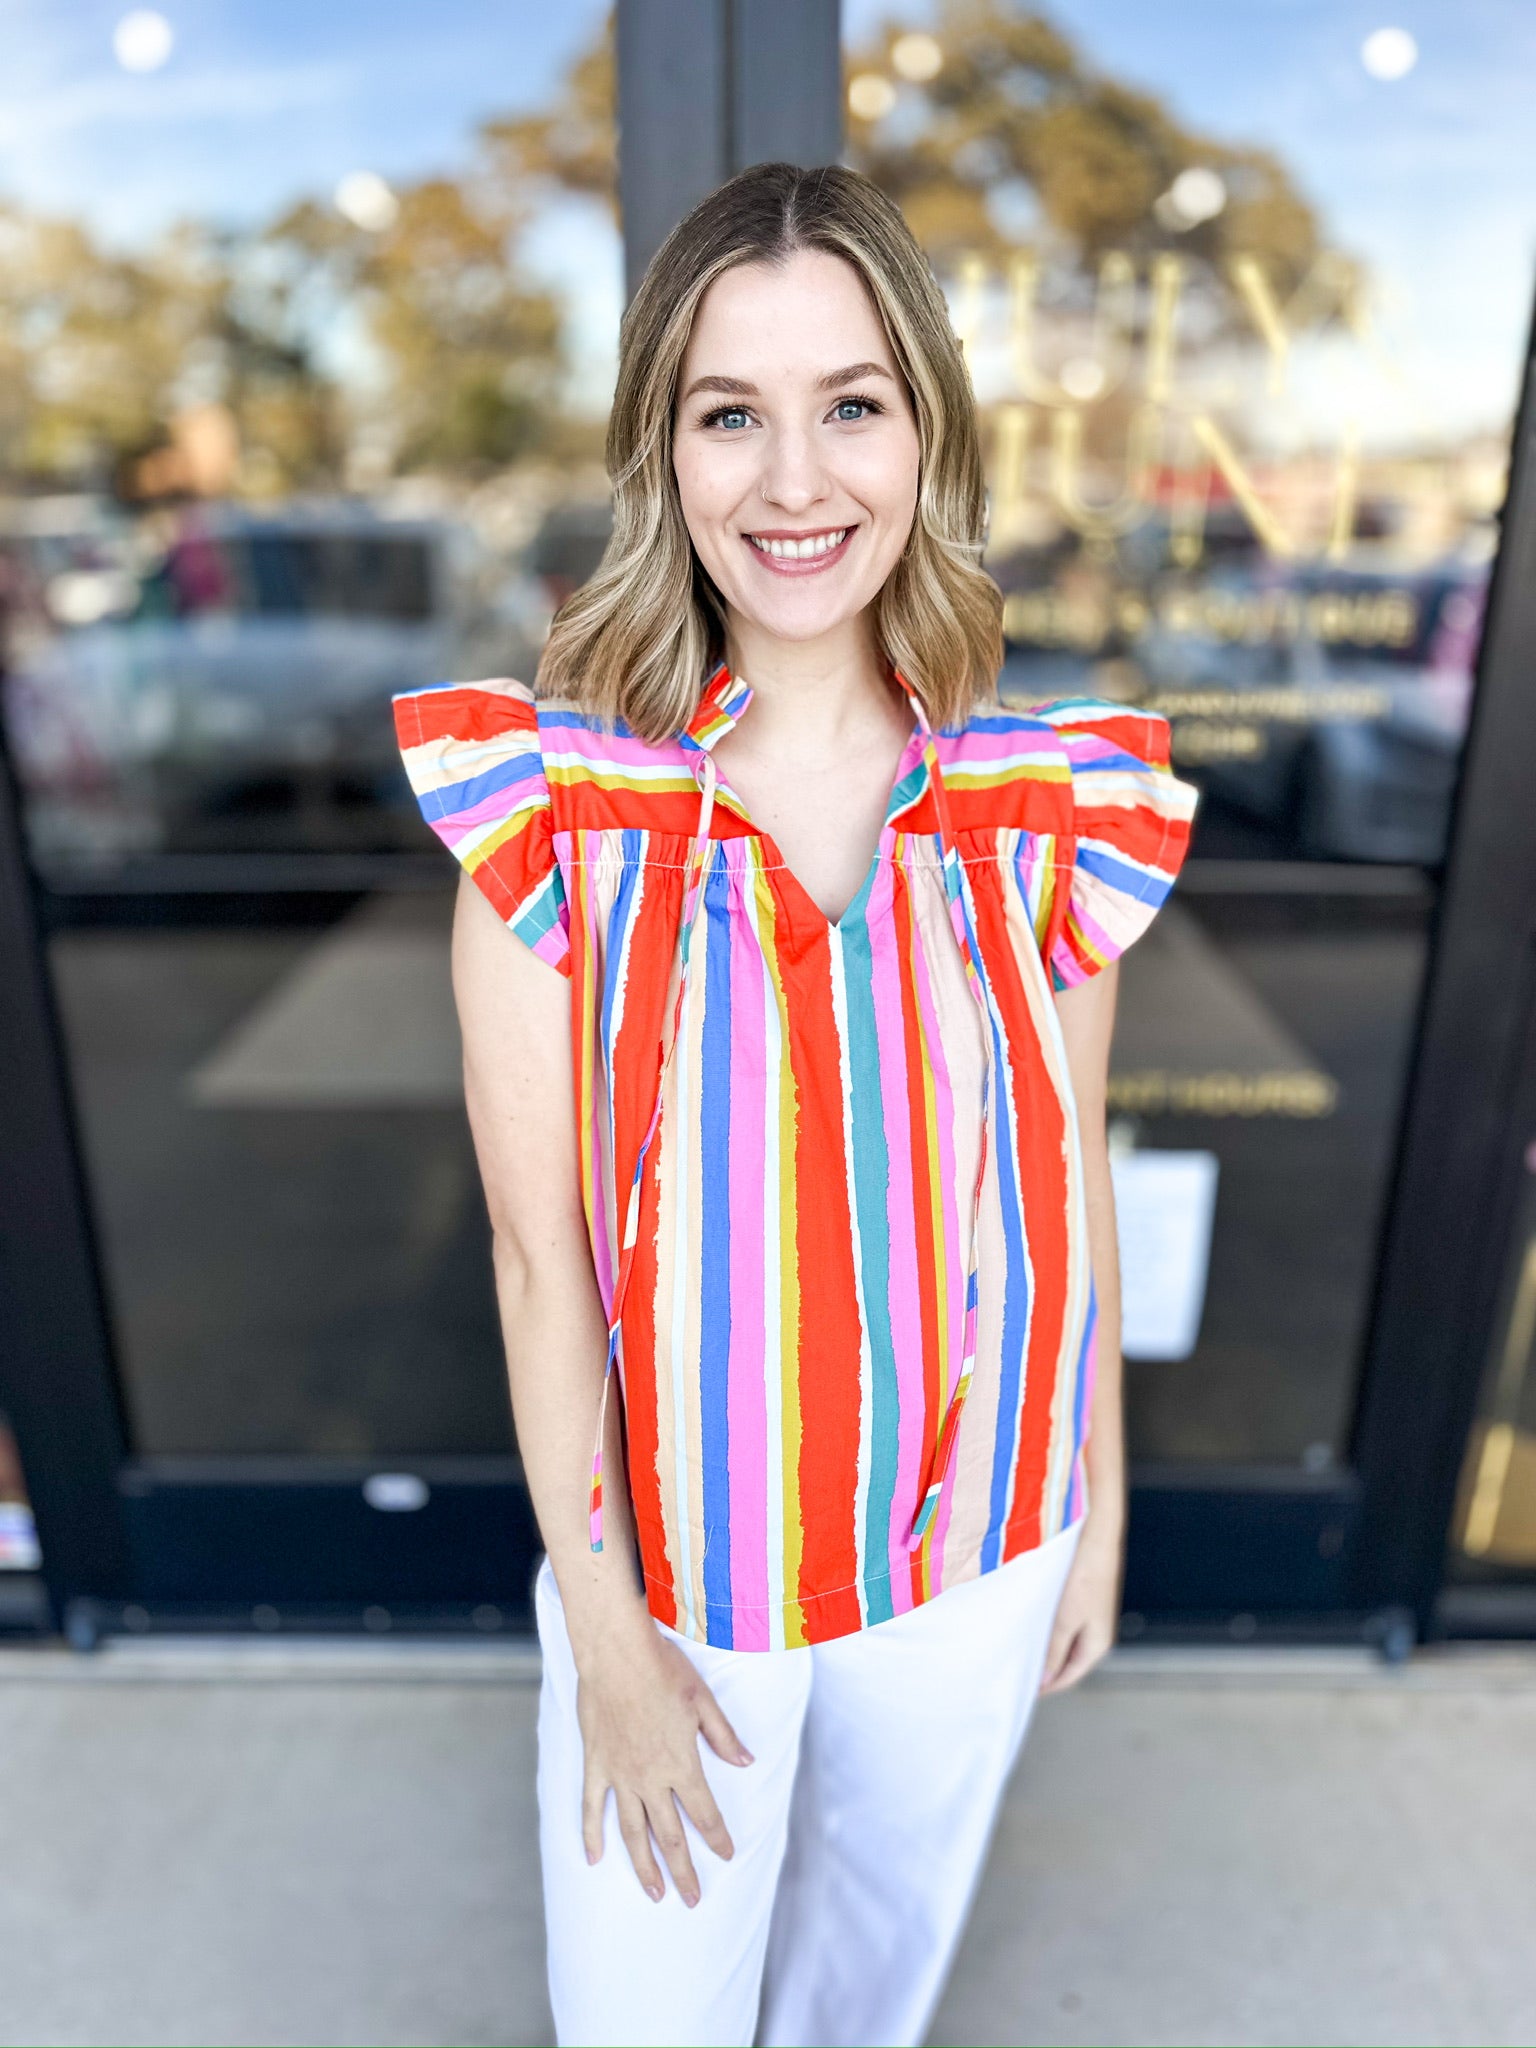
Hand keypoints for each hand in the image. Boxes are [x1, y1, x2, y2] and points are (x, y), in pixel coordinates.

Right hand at [577, 1625, 753, 1905]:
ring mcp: (620, 1775)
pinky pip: (593, 1808)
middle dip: (684, 1870)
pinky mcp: (596, 1765)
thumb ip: (724, 1737)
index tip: (727, 1856)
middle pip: (670, 1835)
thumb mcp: (703, 1700)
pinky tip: (595, 1859)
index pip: (705, 1813)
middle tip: (692, 1900)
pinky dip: (592, 1835)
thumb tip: (747, 1763)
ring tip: (654, 1894)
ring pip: (634, 1832)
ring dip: (645, 1866)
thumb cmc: (663, 1670)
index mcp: (682, 1764)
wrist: (616, 1654)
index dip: (717, 1838)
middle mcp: (652, 1779)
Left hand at [1040, 1514, 1122, 1693]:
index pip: (1069, 1676)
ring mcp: (1093, 1619)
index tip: (1022, 1689)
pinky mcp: (1085, 1603)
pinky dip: (1050, 1631)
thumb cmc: (1085, 1577)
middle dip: (1045, 1668)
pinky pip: (1066, 1627)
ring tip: (1022, 1649)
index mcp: (1098, 1645)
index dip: (1047, 1686)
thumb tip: (1047, 1680)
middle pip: (1068, 1662)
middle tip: (1017, 1669)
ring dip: (1046, 1649)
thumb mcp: (1065, 1619)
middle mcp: (1098, 1635)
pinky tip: (1033, 1625)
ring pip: (1066, 1644)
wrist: (1097, 1539)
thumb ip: (1055, 1651)